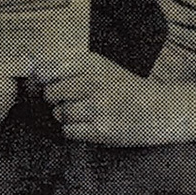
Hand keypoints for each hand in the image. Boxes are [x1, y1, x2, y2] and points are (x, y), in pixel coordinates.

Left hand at [38, 52, 195, 145]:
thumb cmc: (127, 88)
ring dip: (64, 117)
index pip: (46, 69)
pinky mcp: (102, 130)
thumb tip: (33, 73)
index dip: (37, 80)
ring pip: (59, 113)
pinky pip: (69, 131)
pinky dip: (73, 131)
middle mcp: (93, 81)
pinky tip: (87, 125)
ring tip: (83, 114)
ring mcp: (98, 107)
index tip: (38, 86)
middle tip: (67, 102)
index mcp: (91, 62)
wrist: (162, 110)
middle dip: (54, 101)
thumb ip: (70, 67)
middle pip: (50, 93)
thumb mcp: (102, 67)